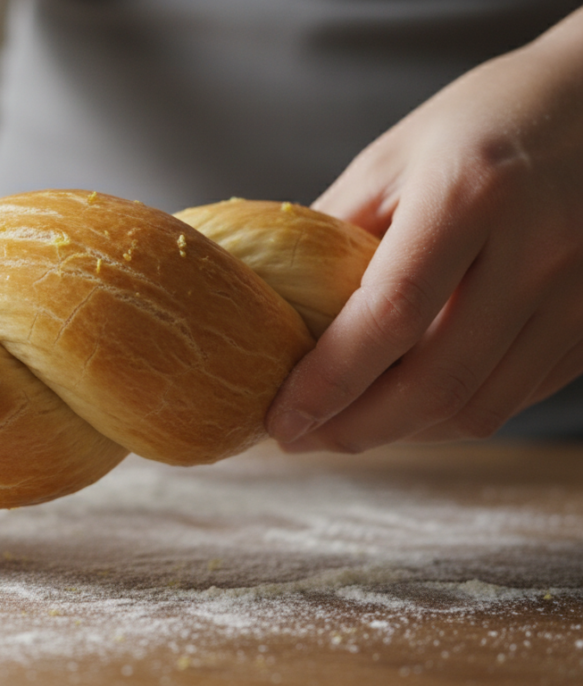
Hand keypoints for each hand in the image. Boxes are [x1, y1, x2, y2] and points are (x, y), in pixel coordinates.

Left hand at [267, 9, 582, 450]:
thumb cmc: (481, 123)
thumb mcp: (392, 160)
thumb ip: (331, 235)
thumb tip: (268, 314)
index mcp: (471, 192)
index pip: (389, 316)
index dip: (328, 381)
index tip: (279, 419)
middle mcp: (537, 246)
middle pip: (437, 381)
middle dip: (356, 428)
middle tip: (303, 436)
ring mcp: (580, 289)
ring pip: (480, 406)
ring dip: (403, 430)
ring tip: (347, 419)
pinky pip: (516, 396)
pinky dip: (452, 411)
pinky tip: (409, 397)